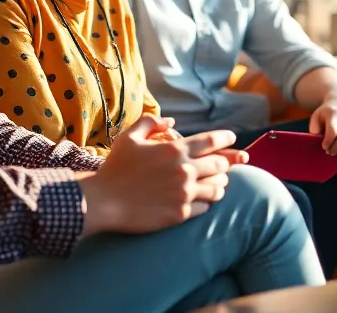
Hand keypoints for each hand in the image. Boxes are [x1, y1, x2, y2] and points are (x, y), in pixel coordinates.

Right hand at [77, 116, 234, 235]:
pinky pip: (205, 207)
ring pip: (218, 188)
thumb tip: (172, 122)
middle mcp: (185, 171)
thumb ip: (151, 123)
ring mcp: (184, 194)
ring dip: (219, 183)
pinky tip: (201, 199)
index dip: (226, 138)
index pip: (212, 140)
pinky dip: (206, 202)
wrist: (103, 201)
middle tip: (225, 163)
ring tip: (216, 183)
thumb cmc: (115, 167)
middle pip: (220, 164)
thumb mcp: (129, 137)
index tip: (232, 138)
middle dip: (225, 162)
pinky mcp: (181, 214)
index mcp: (175, 150)